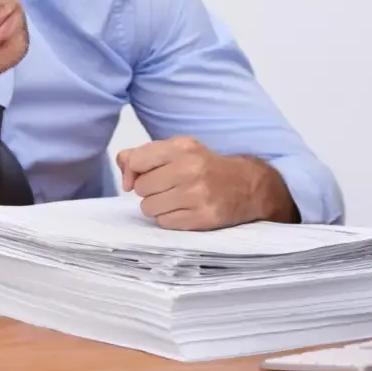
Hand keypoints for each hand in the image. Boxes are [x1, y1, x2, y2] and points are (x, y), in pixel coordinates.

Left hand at [116, 136, 298, 229]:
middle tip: (166, 188)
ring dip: (157, 206)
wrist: (248, 186)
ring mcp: (197, 195)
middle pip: (142, 188)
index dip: (133, 171)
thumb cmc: (207, 166)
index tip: (141, 175)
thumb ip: (144, 154)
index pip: (136, 161)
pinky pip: (164, 223)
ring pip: (149, 208)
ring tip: (175, 200)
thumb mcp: (179, 150)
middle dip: (149, 190)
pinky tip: (183, 210)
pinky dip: (169, 219)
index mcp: (182, 148)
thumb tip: (123, 168)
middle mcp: (190, 169)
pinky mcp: (202, 217)